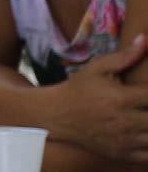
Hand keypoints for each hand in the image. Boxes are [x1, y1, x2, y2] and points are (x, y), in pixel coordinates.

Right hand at [53, 35, 147, 162]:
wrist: (57, 114)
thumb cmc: (79, 88)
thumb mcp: (97, 68)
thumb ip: (124, 56)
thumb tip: (144, 39)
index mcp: (122, 98)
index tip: (147, 90)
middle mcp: (125, 122)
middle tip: (145, 103)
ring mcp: (123, 140)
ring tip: (143, 115)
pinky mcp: (120, 153)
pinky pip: (147, 156)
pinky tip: (143, 133)